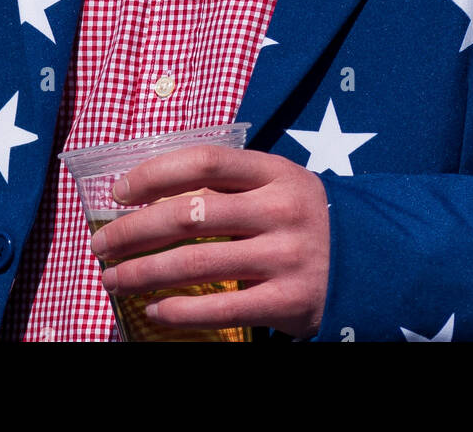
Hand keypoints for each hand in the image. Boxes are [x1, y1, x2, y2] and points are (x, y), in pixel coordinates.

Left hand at [89, 145, 329, 338]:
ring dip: (144, 272)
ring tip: (113, 278)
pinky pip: (222, 308)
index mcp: (275, 171)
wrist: (371, 262)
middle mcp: (281, 209)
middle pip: (190, 215)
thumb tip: (150, 196)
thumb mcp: (278, 186)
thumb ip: (230, 185)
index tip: (119, 192)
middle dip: (134, 231)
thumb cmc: (302, 218)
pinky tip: (153, 309)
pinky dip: (179, 311)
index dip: (155, 173)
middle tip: (101, 245)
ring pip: (197, 264)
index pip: (205, 161)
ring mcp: (286, 256)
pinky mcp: (289, 301)